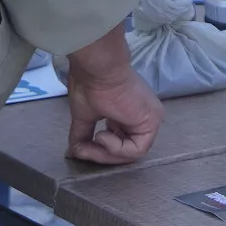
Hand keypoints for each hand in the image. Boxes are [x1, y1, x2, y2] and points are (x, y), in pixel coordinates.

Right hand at [65, 24, 161, 164]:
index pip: (120, 145)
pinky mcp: (152, 121)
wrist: (98, 69)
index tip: (80, 148)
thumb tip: (73, 152)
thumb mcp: (85, 116)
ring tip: (94, 138)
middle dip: (101, 155)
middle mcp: (143, 118)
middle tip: (82, 150)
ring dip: (107, 153)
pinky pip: (136, 149)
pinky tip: (102, 134)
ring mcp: (150, 119)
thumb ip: (82, 135)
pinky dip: (116, 148)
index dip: (99, 152)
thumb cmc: (91, 85)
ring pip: (132, 153)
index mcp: (128, 114)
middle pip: (126, 152)